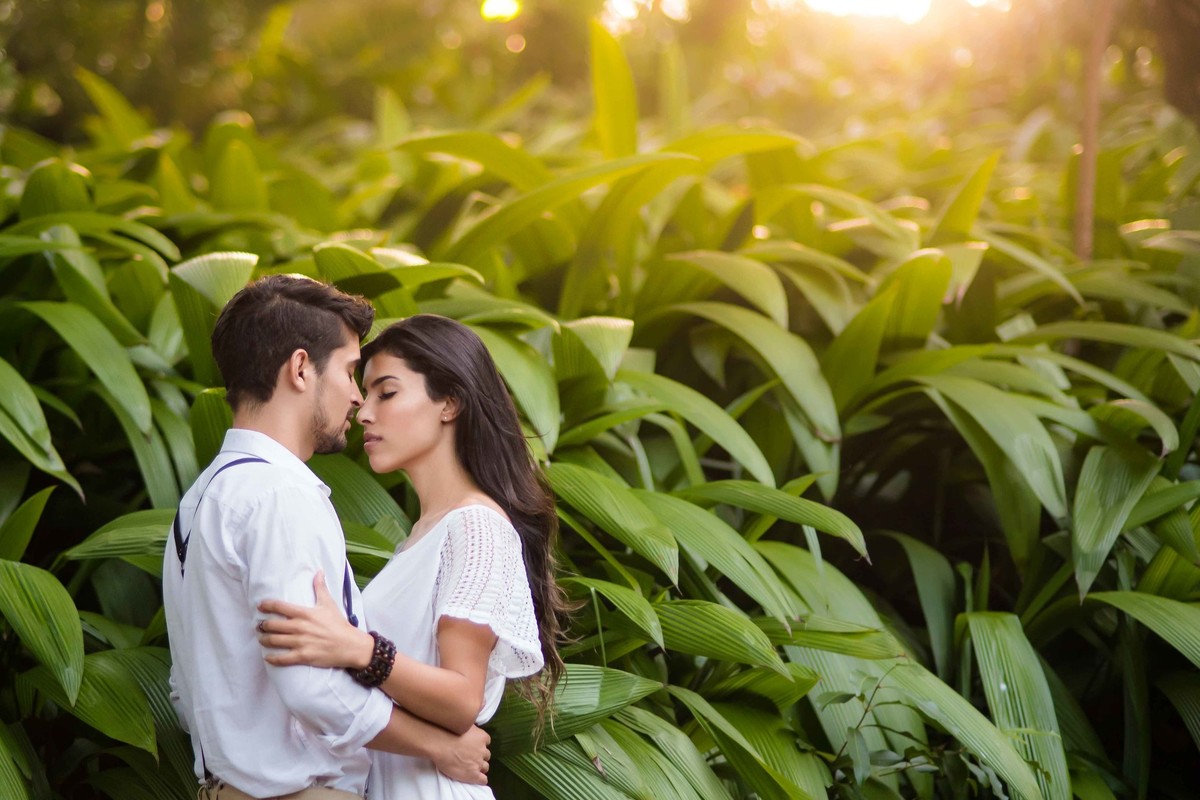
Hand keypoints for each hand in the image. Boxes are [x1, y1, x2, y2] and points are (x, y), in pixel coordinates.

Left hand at [257, 571, 373, 669]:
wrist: (350, 645)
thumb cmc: (339, 624)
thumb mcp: (329, 604)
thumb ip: (320, 588)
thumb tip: (318, 571)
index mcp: (304, 613)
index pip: (280, 607)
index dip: (267, 605)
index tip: (260, 606)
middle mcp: (300, 627)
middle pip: (273, 625)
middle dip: (262, 625)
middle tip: (259, 625)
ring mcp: (300, 642)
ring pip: (274, 641)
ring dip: (264, 640)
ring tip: (261, 638)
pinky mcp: (302, 656)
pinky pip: (282, 659)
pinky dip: (272, 658)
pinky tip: (268, 657)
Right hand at [432, 724, 490, 784]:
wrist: (440, 745)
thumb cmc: (448, 731)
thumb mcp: (464, 722)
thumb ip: (472, 723)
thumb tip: (477, 715)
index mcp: (482, 737)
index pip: (486, 742)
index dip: (480, 745)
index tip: (473, 746)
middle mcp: (483, 750)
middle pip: (486, 755)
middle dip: (480, 756)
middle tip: (470, 757)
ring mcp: (478, 763)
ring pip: (485, 767)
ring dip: (480, 767)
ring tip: (470, 767)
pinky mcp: (473, 775)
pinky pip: (483, 780)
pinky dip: (481, 779)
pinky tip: (475, 778)